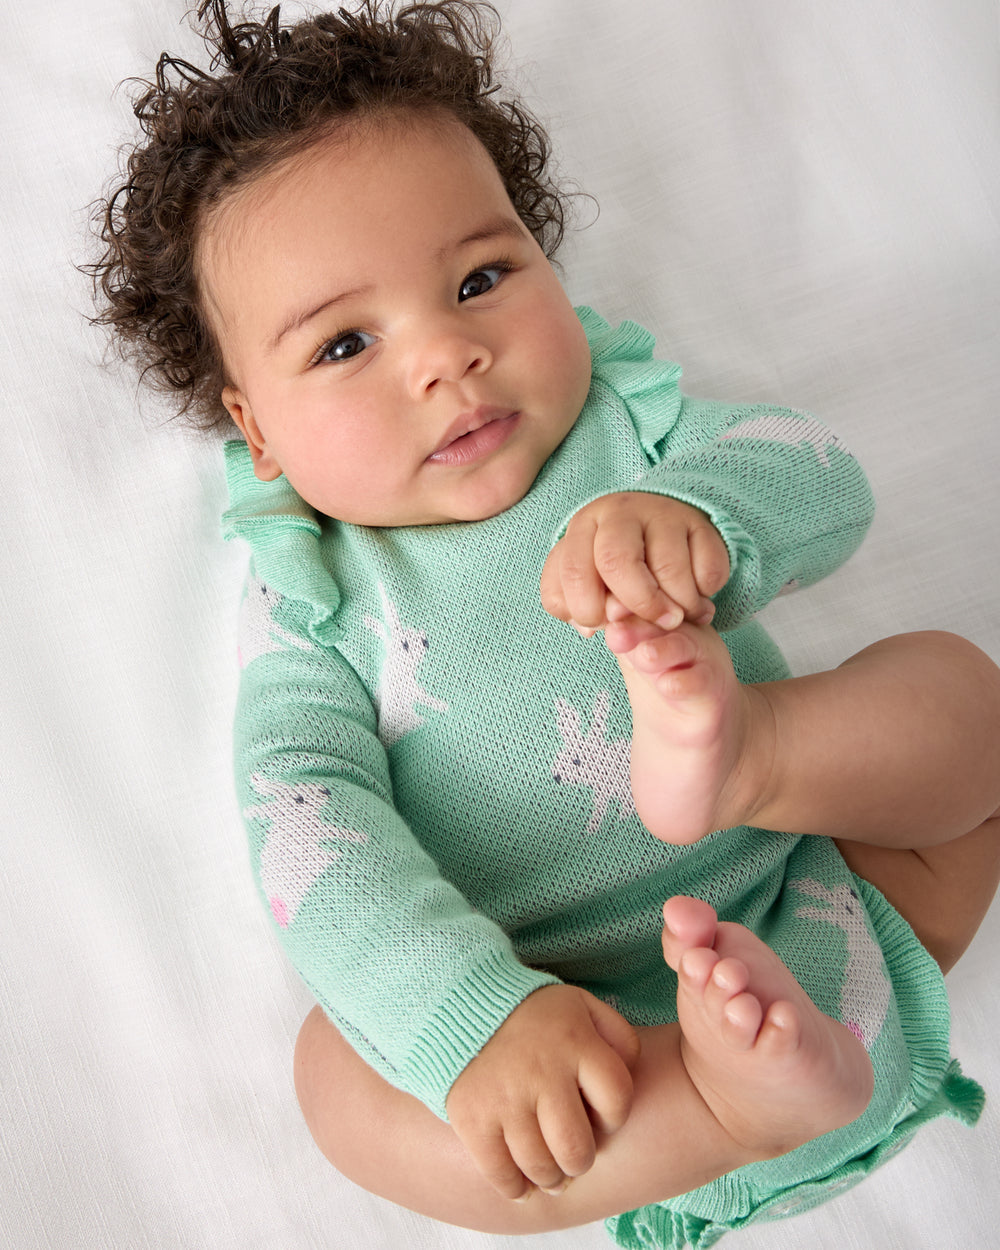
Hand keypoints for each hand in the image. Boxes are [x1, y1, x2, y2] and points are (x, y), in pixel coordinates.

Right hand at [445, 984, 639, 1200]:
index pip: (617, 1099)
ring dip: (551, 1179)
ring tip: (551, 1173)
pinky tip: (521, 1184)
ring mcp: (504, 1097)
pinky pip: (500, 1174)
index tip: (599, 1115)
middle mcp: (541, 1071)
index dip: (614, 1117)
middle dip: (580, 1161)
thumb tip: (631, 1076)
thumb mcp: (584, 1008)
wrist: (463, 1008)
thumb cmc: (536, 1018)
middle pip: (577, 1149)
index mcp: (575, 1042)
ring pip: (541, 1168)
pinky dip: (515, 1188)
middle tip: (574, 1155)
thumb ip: (618, 1037)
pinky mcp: (471, 1117)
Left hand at [540, 492, 729, 632]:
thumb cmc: (618, 570)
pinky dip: (704, 592)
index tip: (607, 625)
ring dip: (678, 606)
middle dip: (635, 605)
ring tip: (680, 616)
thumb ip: (590, 610)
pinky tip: (698, 594)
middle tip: (653, 624)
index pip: (573, 571)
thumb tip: (612, 625)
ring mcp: (661, 512)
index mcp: (583, 528)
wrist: (662, 532)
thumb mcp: (593, 587)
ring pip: (669, 568)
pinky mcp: (700, 522)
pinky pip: (707, 567)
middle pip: (617, 562)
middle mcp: (619, 512)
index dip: (588, 610)